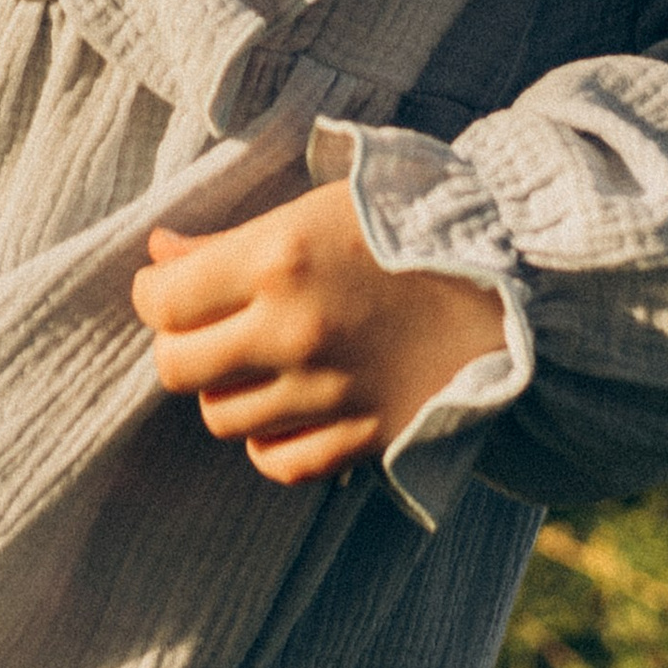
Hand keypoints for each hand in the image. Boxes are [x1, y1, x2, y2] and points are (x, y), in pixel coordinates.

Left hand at [131, 181, 507, 486]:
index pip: (162, 302)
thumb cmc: (410, 227)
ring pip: (221, 417)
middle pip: (177, 367)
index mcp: (278, 259)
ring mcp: (327, 392)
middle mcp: (294, 331)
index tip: (168, 287)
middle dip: (179, 346)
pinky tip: (289, 406)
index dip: (154, 294)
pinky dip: (270, 440)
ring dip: (226, 390)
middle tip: (206, 329)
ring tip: (256, 363)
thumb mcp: (317, 206)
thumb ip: (231, 239)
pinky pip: (276, 461)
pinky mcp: (362, 437)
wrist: (513, 280)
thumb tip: (159, 253)